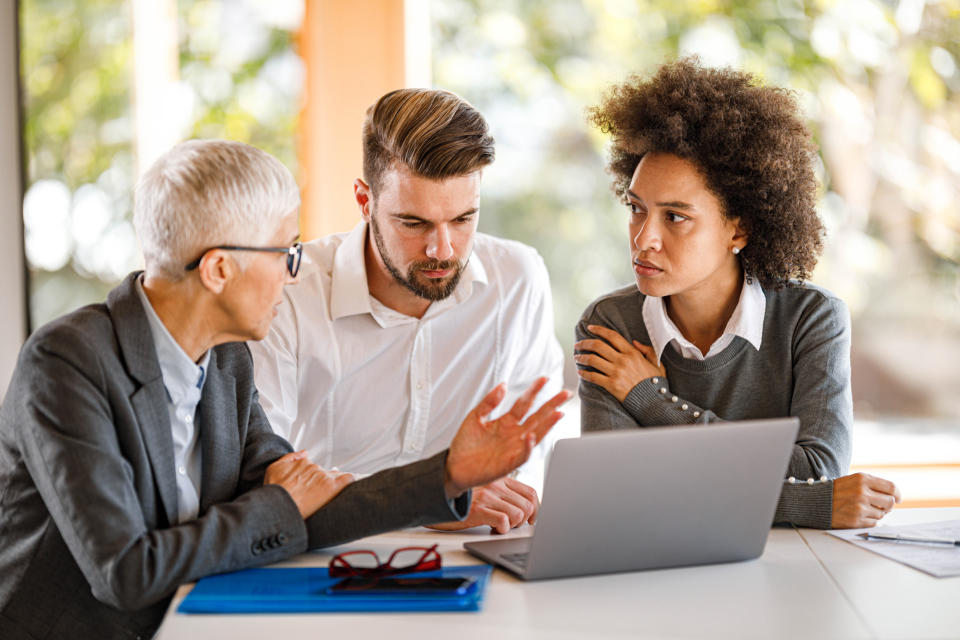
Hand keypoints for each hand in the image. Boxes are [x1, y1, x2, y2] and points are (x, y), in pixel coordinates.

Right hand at [264, 451, 354, 518]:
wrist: (277, 506)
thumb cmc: (274, 491)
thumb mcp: (273, 468)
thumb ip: (290, 457)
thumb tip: (304, 452)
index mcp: (302, 463)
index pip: (315, 467)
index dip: (315, 476)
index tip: (314, 484)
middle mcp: (314, 468)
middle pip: (326, 472)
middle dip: (324, 482)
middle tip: (319, 494)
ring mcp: (324, 476)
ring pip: (337, 476)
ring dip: (335, 484)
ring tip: (331, 496)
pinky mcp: (332, 487)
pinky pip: (348, 479)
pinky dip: (351, 481)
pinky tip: (351, 486)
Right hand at [427, 477, 539, 533]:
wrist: (436, 498)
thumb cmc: (463, 499)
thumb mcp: (486, 490)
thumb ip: (504, 495)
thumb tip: (526, 511)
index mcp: (500, 478)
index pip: (531, 493)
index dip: (536, 509)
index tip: (531, 519)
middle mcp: (496, 484)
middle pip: (528, 505)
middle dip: (523, 521)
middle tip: (511, 525)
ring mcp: (487, 495)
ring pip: (518, 514)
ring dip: (512, 526)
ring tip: (500, 526)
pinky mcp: (478, 508)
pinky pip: (503, 521)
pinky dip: (502, 530)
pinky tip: (492, 529)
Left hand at [445, 377, 570, 497]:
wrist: (454, 467)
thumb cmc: (465, 444)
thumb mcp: (475, 417)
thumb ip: (489, 402)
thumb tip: (503, 385)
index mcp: (506, 422)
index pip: (524, 403)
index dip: (534, 391)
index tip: (544, 379)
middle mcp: (514, 434)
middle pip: (537, 417)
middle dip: (551, 405)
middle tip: (566, 393)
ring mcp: (513, 448)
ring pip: (536, 434)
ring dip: (547, 424)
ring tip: (559, 412)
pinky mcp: (509, 463)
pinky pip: (522, 455)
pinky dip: (528, 447)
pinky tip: (531, 437)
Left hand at [575, 324, 665, 402]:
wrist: (653, 401)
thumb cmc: (655, 383)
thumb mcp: (657, 363)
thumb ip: (647, 350)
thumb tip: (634, 342)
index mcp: (632, 353)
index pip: (612, 336)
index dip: (599, 330)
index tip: (590, 327)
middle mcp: (622, 360)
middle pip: (598, 346)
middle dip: (584, 343)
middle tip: (578, 345)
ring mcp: (616, 372)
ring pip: (592, 360)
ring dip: (581, 357)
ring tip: (577, 357)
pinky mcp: (611, 385)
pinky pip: (593, 376)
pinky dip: (584, 373)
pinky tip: (580, 372)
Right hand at [830, 473, 901, 528]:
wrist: (816, 502)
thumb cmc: (837, 491)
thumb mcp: (853, 480)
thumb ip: (873, 485)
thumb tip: (894, 496)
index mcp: (862, 479)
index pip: (891, 487)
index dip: (898, 494)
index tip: (898, 498)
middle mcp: (862, 492)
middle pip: (890, 502)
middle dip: (888, 505)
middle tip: (881, 505)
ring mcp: (859, 507)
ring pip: (882, 514)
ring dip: (876, 513)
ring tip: (863, 509)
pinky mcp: (856, 520)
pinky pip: (874, 523)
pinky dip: (869, 520)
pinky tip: (858, 515)